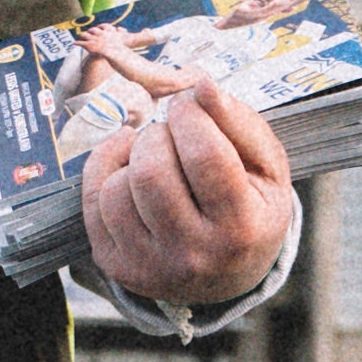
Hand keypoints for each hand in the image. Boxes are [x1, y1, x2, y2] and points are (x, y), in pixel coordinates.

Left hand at [77, 74, 297, 309]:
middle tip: (174, 131)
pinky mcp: (116, 265)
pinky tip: (128, 163)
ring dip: (134, 153)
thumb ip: (241, 123)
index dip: (190, 114)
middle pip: (152, 171)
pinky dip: (107, 168)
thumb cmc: (251, 209)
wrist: (227, 276)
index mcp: (241, 230)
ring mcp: (149, 265)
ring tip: (158, 152)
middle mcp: (193, 255)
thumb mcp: (267, 167)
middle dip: (159, 133)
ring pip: (118, 186)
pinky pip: (94, 201)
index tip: (189, 103)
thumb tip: (201, 85)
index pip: (204, 155)